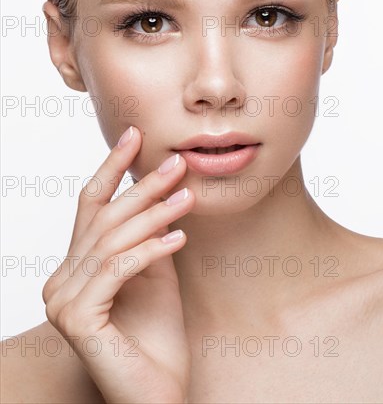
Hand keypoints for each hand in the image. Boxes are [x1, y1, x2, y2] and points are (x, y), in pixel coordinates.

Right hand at [42, 126, 192, 402]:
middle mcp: (62, 279)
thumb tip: (161, 191)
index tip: (134, 135)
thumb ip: (149, 235)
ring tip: (188, 198)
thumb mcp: (156, 270)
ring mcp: (63, 301)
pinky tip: (179, 239)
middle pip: (104, 218)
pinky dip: (149, 251)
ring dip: (154, 216)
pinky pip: (116, 271)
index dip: (112, 167)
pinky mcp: (77, 319)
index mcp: (78, 265)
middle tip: (176, 164)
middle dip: (141, 187)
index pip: (92, 205)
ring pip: (112, 241)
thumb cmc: (159, 332)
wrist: (159, 390)